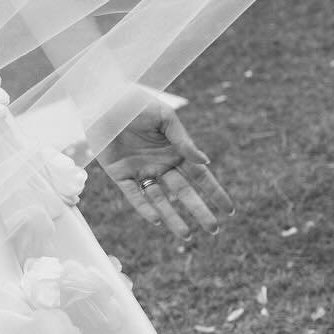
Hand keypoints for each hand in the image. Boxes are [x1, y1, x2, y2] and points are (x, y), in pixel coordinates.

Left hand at [98, 106, 232, 237]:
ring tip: (186, 235)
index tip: (229, 210)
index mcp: (175, 151)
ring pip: (160, 199)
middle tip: (213, 229)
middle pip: (183, 192)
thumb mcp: (165, 117)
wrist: (104, 99)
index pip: (200, 176)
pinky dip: (145, 208)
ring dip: (173, 217)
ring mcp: (141, 171)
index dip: (214, 192)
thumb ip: (183, 140)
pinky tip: (157, 220)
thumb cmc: (137, 103)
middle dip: (199, 210)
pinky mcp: (119, 174)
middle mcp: (160, 164)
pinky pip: (134, 195)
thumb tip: (205, 162)